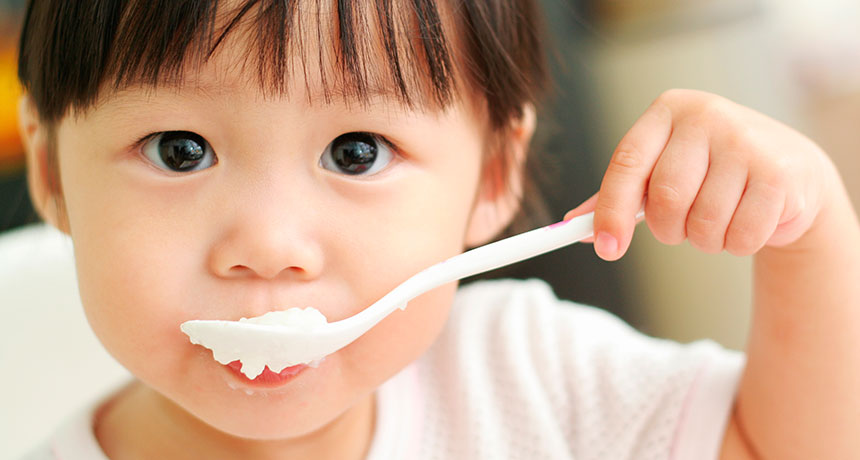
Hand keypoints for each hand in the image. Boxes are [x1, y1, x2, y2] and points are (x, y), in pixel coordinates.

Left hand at [566, 89, 834, 260]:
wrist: (790, 169)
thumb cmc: (710, 170)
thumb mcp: (661, 170)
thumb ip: (619, 195)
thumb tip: (571, 224)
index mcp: (666, 112)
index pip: (627, 164)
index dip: (611, 211)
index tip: (605, 249)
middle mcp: (706, 117)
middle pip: (666, 198)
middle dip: (668, 229)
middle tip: (679, 228)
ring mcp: (747, 141)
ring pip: (703, 223)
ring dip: (705, 239)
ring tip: (720, 218)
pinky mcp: (779, 174)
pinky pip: (740, 235)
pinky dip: (737, 244)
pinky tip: (749, 220)